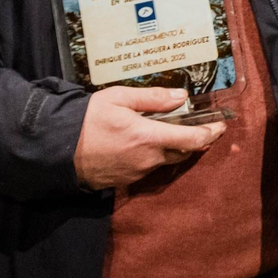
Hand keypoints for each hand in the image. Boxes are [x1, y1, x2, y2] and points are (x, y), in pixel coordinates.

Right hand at [72, 86, 224, 189]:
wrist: (56, 148)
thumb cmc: (87, 119)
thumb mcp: (119, 98)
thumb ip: (153, 98)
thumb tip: (181, 96)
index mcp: (149, 137)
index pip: (193, 140)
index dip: (211, 133)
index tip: (221, 125)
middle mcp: (147, 159)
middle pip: (183, 152)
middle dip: (195, 140)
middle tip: (200, 125)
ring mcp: (137, 172)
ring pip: (165, 160)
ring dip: (173, 147)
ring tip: (169, 130)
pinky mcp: (126, 180)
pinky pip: (148, 167)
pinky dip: (154, 155)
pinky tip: (146, 143)